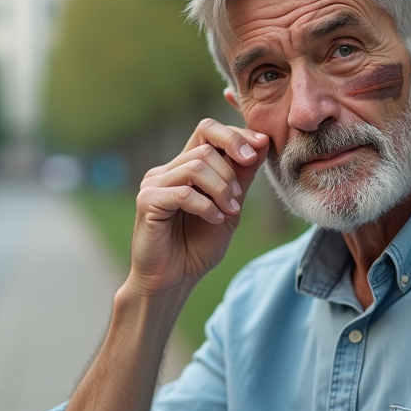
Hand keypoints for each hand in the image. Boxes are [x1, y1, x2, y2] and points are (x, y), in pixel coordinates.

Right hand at [128, 118, 268, 296]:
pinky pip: (183, 193)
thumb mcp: (230, 207)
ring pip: (196, 167)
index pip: (207, 130)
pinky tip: (214, 220)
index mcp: (185, 167)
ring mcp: (154, 184)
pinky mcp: (147, 202)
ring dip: (222, 190)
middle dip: (231, 173)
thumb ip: (242, 176)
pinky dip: (206, 206)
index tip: (260, 146)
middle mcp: (167, 170)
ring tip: (229, 212)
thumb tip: (262, 141)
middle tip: (238, 200)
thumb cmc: (198, 246)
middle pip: (205, 148)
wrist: (174, 280)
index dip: (235, 135)